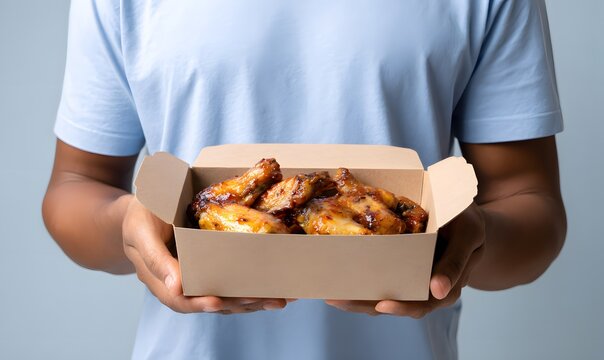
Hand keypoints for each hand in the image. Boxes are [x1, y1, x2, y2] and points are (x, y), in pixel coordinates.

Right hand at [122, 196, 288, 313]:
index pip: (179, 299)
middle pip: (210, 302)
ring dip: (253, 300)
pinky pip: (231, 281)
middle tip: (267, 300)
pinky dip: (252, 285)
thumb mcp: (141, 231)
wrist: (145, 207)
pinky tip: (274, 285)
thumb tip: (176, 287)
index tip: (218, 302)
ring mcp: (197, 276)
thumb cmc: (140, 217)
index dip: (199, 303)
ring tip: (279, 299)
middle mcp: (180, 284)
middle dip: (240, 304)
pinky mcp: (211, 267)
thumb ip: (155, 258)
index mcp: (159, 279)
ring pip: (226, 295)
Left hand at [325, 202, 485, 317]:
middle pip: (393, 304)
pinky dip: (358, 280)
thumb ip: (455, 261)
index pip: (422, 303)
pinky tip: (337, 277)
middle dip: (363, 304)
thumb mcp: (469, 235)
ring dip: (355, 297)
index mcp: (445, 287)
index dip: (402, 307)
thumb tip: (438, 290)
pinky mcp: (396, 270)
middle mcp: (424, 290)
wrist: (464, 216)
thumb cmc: (467, 223)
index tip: (381, 305)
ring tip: (329, 292)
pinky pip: (377, 280)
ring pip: (381, 296)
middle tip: (336, 298)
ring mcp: (409, 280)